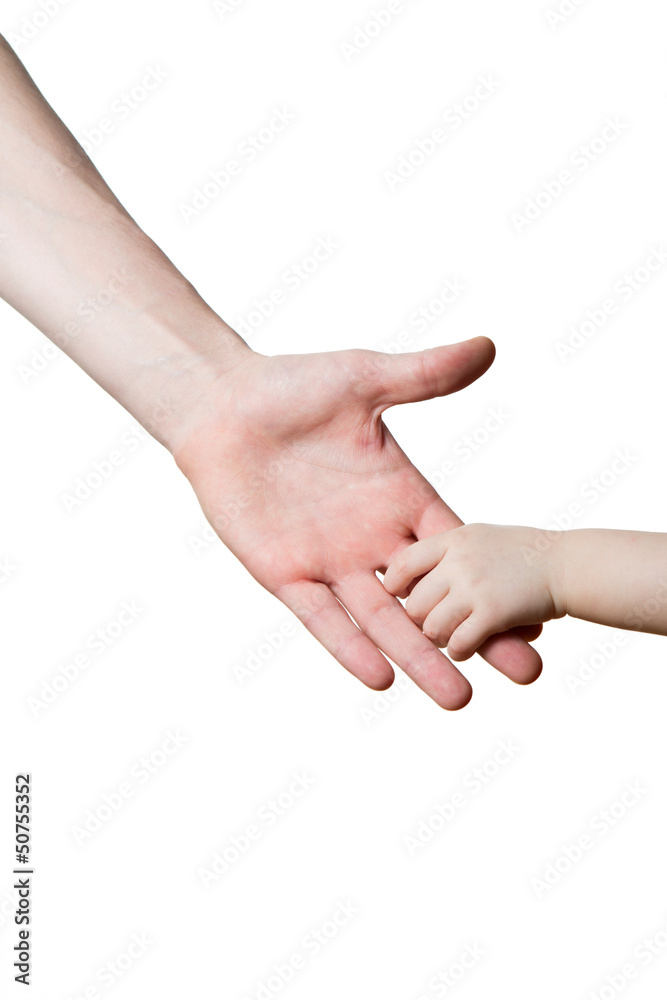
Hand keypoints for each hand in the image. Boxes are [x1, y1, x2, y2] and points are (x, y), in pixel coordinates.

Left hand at [173, 340, 542, 708]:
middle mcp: (373, 539)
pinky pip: (321, 615)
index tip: (539, 619)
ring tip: (459, 699)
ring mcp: (330, 559)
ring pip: (382, 620)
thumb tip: (487, 346)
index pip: (460, 552)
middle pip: (434, 599)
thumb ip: (425, 375)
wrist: (224, 405)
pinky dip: (347, 644)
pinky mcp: (284, 571)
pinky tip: (380, 676)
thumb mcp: (367, 379)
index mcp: (401, 499)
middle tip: (526, 677)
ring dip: (419, 658)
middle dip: (477, 637)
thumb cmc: (295, 388)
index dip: (498, 585)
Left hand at [384, 523, 564, 660]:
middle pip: (414, 602)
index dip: (395, 584)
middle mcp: (459, 561)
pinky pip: (457, 644)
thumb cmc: (527, 554)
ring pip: (431, 627)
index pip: (404, 562)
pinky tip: (467, 647)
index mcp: (454, 539)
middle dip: (421, 620)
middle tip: (434, 625)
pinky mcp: (492, 613)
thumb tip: (418, 576)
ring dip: (439, 639)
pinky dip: (459, 651)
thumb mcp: (482, 538)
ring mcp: (474, 586)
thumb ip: (451, 553)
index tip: (399, 596)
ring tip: (452, 638)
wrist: (568, 565)